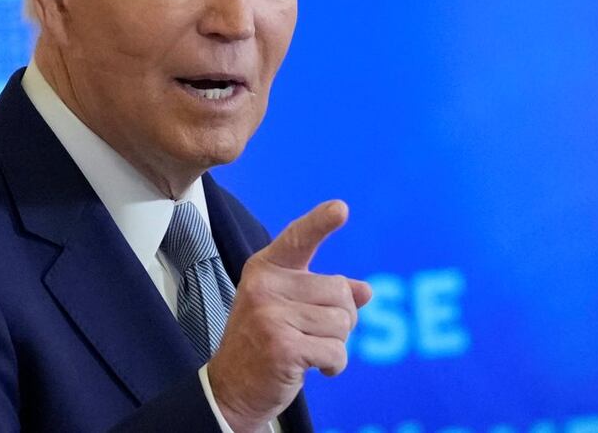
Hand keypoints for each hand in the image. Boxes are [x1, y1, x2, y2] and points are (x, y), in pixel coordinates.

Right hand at [208, 200, 371, 432]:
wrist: (230, 389)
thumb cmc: (263, 343)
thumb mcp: (289, 309)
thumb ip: (325, 295)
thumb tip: (366, 291)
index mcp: (265, 269)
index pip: (298, 239)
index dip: (320, 222)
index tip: (341, 208)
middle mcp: (265, 286)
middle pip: (340, 291)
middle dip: (341, 318)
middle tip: (314, 334)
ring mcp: (271, 316)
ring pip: (342, 323)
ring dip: (336, 344)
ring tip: (308, 350)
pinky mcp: (283, 347)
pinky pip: (337, 352)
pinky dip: (334, 365)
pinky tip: (313, 368)